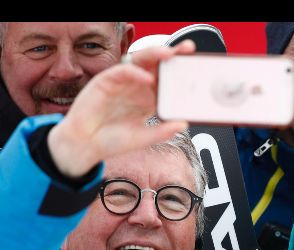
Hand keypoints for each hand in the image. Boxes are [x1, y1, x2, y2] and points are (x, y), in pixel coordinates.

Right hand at [47, 40, 195, 177]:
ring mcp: (122, 82)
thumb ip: (162, 131)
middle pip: (157, 65)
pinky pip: (122, 71)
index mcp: (149, 98)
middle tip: (188, 49)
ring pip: (140, 62)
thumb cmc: (112, 140)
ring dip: (155, 55)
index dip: (181, 71)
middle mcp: (137, 87)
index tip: (197, 66)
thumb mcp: (143, 138)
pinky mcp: (105, 82)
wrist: (85, 145)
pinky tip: (146, 78)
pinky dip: (135, 73)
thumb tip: (183, 124)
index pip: (168, 79)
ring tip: (169, 54)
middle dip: (173, 55)